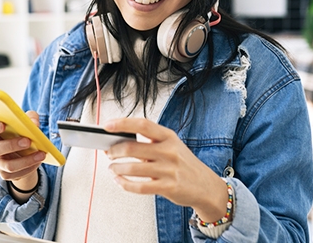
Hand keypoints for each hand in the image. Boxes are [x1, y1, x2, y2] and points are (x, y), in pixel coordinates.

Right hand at [0, 110, 45, 190]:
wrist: (25, 154)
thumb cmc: (22, 133)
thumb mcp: (27, 122)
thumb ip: (31, 118)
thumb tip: (34, 123)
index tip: (2, 125)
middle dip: (11, 145)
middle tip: (27, 141)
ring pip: (7, 165)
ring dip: (25, 160)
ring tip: (40, 154)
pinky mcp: (5, 174)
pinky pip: (16, 173)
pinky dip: (29, 167)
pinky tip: (38, 161)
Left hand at [104, 118, 229, 222]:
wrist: (206, 187)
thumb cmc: (183, 164)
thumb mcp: (171, 147)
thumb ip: (149, 144)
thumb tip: (118, 142)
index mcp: (168, 137)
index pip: (142, 124)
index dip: (122, 124)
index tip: (107, 126)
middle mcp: (169, 151)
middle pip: (132, 147)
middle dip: (114, 150)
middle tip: (108, 153)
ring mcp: (169, 170)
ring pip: (132, 168)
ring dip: (116, 168)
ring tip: (112, 168)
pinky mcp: (168, 187)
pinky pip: (139, 187)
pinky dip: (124, 184)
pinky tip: (119, 181)